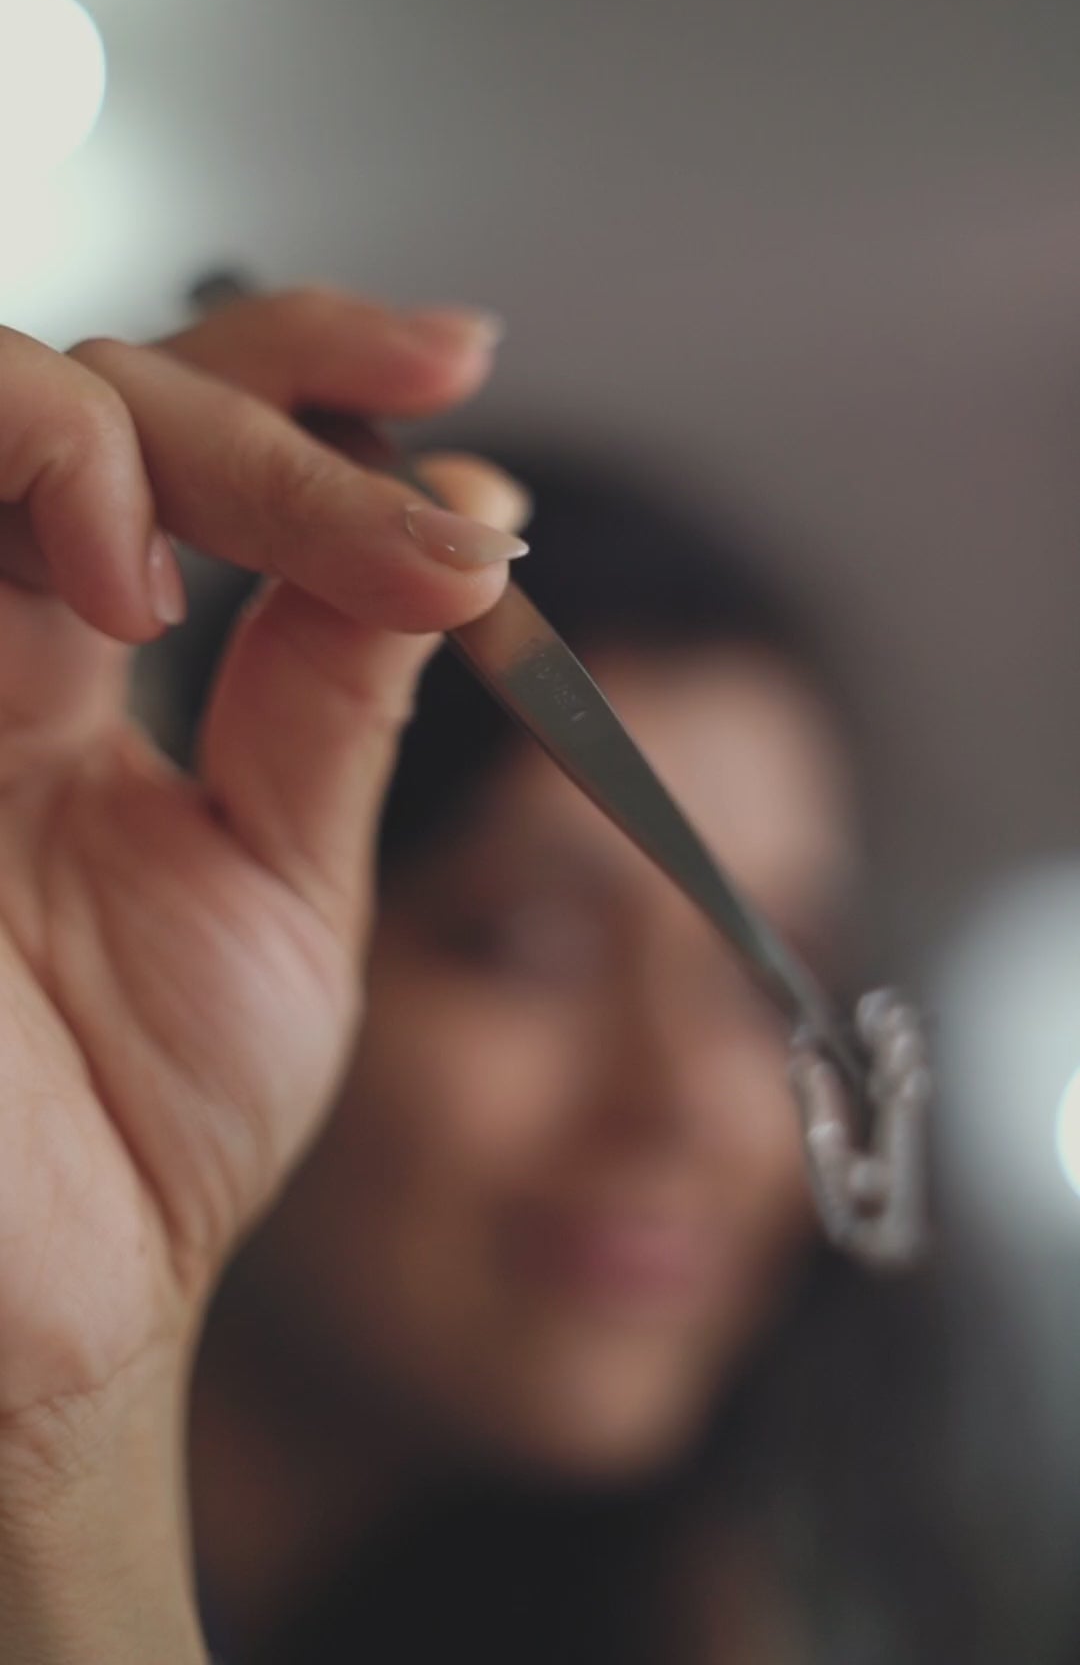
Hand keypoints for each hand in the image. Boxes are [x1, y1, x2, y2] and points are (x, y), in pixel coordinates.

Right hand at [0, 289, 525, 1479]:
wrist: (45, 1318)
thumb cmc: (140, 1136)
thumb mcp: (283, 888)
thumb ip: (337, 700)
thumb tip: (451, 521)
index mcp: (67, 678)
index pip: (170, 435)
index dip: (301, 361)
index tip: (453, 362)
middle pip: (78, 394)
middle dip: (260, 421)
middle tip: (415, 534)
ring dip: (109, 427)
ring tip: (199, 557)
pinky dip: (33, 482)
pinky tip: (112, 581)